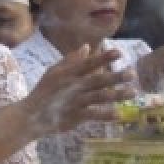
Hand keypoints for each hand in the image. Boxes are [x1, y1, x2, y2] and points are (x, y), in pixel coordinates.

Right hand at [22, 45, 137, 136]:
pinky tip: (119, 114)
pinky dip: (105, 115)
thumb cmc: (44, 92)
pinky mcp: (75, 116)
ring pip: (99, 97)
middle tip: (132, 74)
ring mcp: (75, 101)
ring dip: (117, 94)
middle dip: (115, 77)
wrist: (30, 115)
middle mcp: (73, 86)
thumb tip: (87, 46)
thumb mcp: (54, 72)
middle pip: (97, 80)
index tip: (119, 53)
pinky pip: (93, 115)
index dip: (103, 58)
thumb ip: (71, 59)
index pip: (88, 64)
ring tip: (133, 92)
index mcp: (68, 74)